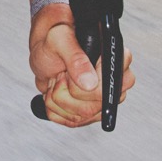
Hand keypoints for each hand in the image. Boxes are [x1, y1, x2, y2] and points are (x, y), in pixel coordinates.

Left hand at [29, 3, 134, 126]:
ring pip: (83, 115)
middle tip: (61, 74)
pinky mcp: (92, 111)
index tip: (67, 75)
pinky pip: (73, 121)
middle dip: (69, 92)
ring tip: (57, 80)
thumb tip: (89, 83)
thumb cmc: (55, 39)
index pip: (113, 84)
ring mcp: (105, 98)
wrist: (46, 51)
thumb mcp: (58, 39)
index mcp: (114, 57)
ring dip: (59, 99)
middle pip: (98, 105)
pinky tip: (55, 92)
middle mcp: (115, 80)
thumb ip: (74, 57)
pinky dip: (56, 109)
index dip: (87, 85)